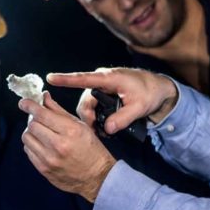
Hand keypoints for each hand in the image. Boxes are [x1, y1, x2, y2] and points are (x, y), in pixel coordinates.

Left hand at [19, 91, 117, 201]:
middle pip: (32, 125)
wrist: (97, 177)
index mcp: (70, 131)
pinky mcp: (44, 169)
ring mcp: (49, 159)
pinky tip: (42, 145)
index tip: (24, 103)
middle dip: (33, 119)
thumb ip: (58, 111)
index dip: (30, 106)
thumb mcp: (80, 126)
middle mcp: (58, 145)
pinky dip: (32, 145)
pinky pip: (28, 151)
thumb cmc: (91, 150)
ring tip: (41, 133)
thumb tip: (44, 98)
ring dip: (31, 132)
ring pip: (26, 138)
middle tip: (39, 120)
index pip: (42, 114)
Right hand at [49, 68, 177, 134]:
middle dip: (87, 117)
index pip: (83, 78)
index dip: (66, 79)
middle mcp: (102, 80)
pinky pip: (93, 106)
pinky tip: (103, 127)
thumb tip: (107, 130)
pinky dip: (95, 117)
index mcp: (109, 78)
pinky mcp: (104, 93)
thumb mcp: (140, 107)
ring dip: (91, 119)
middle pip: (85, 100)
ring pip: (88, 105)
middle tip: (95, 132)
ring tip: (101, 131)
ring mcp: (102, 87)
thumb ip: (123, 118)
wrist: (159, 89)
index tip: (51, 78)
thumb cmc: (150, 92)